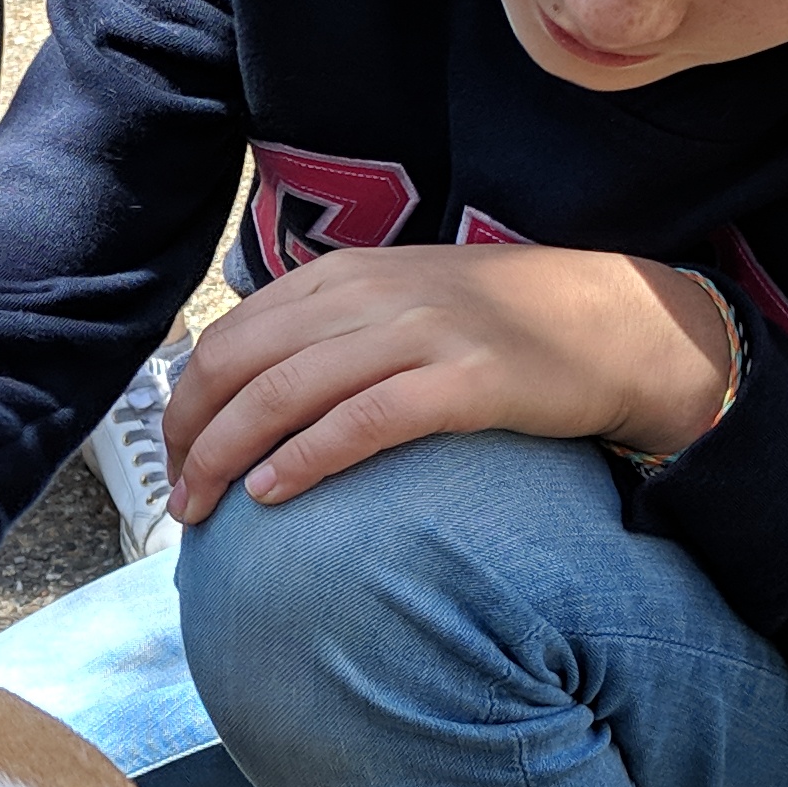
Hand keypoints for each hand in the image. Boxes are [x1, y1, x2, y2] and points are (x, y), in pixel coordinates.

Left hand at [161, 244, 735, 522]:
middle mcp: (371, 295)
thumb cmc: (503, 327)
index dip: (186, 403)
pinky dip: (303, 459)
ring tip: (201, 511)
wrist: (614, 322)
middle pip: (241, 365)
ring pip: (285, 393)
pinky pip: (361, 422)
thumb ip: (332, 331)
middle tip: (177, 501)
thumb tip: (254, 393)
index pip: (230, 336)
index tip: (173, 458)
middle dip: (190, 437)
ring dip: (226, 458)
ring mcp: (418, 334)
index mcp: (346, 275)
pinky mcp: (463, 381)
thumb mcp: (403, 303)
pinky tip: (271, 497)